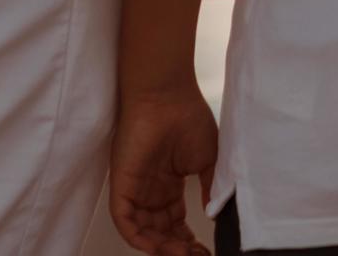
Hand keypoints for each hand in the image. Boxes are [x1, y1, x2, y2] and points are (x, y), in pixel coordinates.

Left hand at [109, 85, 219, 255]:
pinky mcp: (122, 186)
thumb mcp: (209, 160)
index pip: (175, 223)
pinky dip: (139, 239)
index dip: (188, 240)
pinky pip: (124, 221)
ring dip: (162, 248)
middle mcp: (151, 190)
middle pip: (160, 232)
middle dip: (178, 248)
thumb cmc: (188, 118)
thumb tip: (215, 215)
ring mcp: (136, 189)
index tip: (204, 250)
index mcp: (169, 184)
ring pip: (143, 232)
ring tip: (183, 254)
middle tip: (196, 255)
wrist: (168, 96)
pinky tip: (158, 248)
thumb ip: (210, 189)